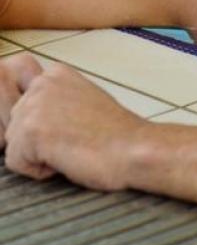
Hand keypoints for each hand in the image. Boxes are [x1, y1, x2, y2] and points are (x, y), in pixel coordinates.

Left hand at [5, 56, 146, 189]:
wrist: (133, 148)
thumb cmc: (115, 133)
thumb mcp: (82, 100)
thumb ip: (56, 101)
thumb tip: (38, 118)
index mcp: (55, 74)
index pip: (26, 110)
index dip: (50, 128)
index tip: (77, 128)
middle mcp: (41, 84)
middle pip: (16, 127)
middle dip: (40, 142)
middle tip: (76, 140)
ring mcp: (34, 105)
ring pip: (14, 145)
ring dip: (39, 156)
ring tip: (72, 148)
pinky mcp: (31, 131)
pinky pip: (15, 163)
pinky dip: (38, 170)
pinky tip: (67, 158)